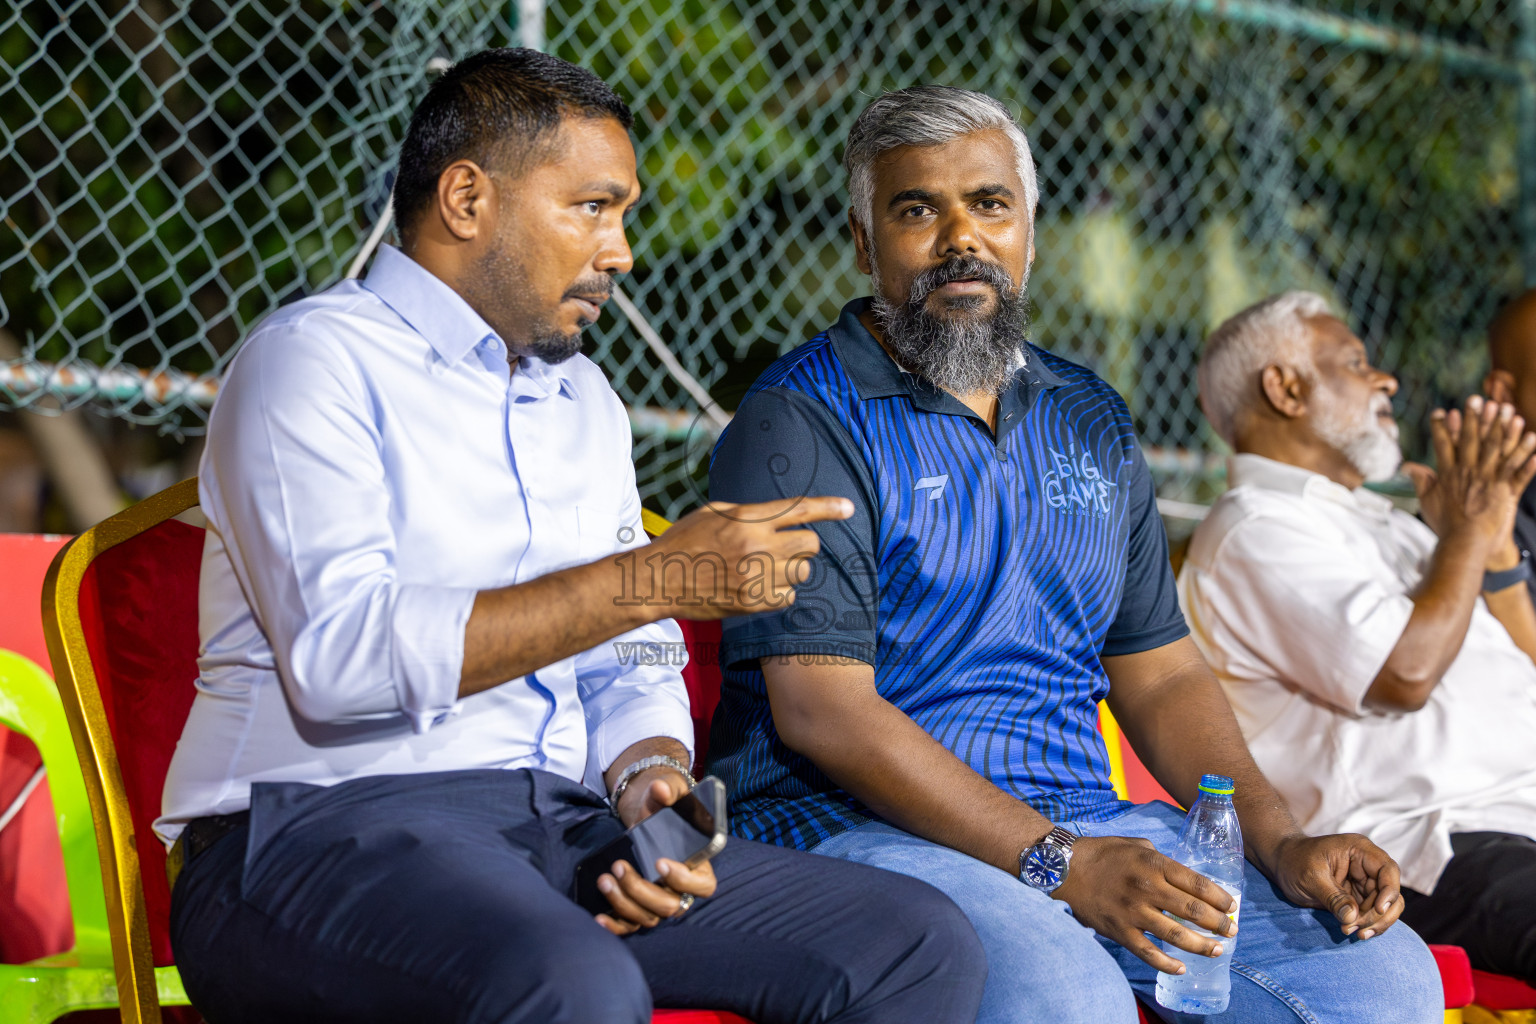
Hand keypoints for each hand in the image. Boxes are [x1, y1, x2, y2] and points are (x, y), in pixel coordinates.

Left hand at [595, 777, 718, 935]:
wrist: (646, 812)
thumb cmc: (665, 805)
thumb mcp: (670, 791)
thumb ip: (668, 789)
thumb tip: (660, 789)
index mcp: (700, 866)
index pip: (703, 885)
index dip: (683, 879)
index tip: (659, 862)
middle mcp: (682, 890)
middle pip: (670, 905)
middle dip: (642, 890)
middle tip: (619, 867)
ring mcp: (660, 901)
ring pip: (648, 917)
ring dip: (624, 902)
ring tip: (605, 879)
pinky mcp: (639, 908)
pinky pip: (630, 926)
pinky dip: (615, 926)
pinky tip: (598, 918)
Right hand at [637, 496, 853, 618]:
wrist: (659, 580)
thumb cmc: (683, 542)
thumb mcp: (713, 512)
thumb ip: (749, 512)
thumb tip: (778, 515)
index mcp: (747, 519)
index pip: (798, 509)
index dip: (829, 508)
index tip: (849, 508)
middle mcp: (757, 546)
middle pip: (810, 544)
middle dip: (804, 543)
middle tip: (787, 546)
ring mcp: (756, 577)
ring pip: (802, 572)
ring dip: (792, 568)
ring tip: (768, 567)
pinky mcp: (753, 603)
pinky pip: (788, 597)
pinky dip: (781, 592)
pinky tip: (762, 586)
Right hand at [1053, 835, 1236, 973]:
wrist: (1063, 868)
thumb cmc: (1100, 853)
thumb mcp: (1134, 844)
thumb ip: (1159, 858)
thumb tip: (1178, 873)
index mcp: (1153, 864)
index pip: (1197, 883)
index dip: (1220, 898)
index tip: (1232, 906)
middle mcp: (1147, 888)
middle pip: (1193, 910)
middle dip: (1218, 923)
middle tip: (1231, 931)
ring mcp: (1133, 912)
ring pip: (1176, 935)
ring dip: (1201, 945)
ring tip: (1217, 950)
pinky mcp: (1119, 930)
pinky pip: (1147, 952)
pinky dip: (1166, 964)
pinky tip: (1181, 968)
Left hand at [1268, 833, 1403, 938]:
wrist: (1281, 864)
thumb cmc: (1294, 861)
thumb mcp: (1310, 877)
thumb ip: (1332, 896)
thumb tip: (1353, 917)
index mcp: (1359, 850)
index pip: (1388, 870)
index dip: (1389, 891)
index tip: (1379, 909)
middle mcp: (1366, 866)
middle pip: (1390, 893)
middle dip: (1378, 914)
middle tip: (1358, 929)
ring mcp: (1364, 883)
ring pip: (1385, 907)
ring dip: (1373, 923)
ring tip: (1351, 932)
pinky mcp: (1358, 898)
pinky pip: (1372, 914)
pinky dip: (1366, 925)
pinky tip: (1351, 931)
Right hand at [1403, 397, 1535, 563]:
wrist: (1464, 543)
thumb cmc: (1445, 525)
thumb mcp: (1427, 502)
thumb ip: (1421, 481)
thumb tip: (1408, 466)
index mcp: (1448, 474)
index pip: (1444, 445)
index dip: (1442, 427)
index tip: (1442, 412)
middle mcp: (1468, 472)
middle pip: (1472, 439)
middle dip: (1475, 418)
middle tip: (1478, 399)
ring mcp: (1487, 480)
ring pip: (1497, 449)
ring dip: (1504, 429)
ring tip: (1510, 411)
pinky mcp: (1505, 490)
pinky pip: (1518, 470)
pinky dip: (1527, 455)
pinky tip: (1534, 439)